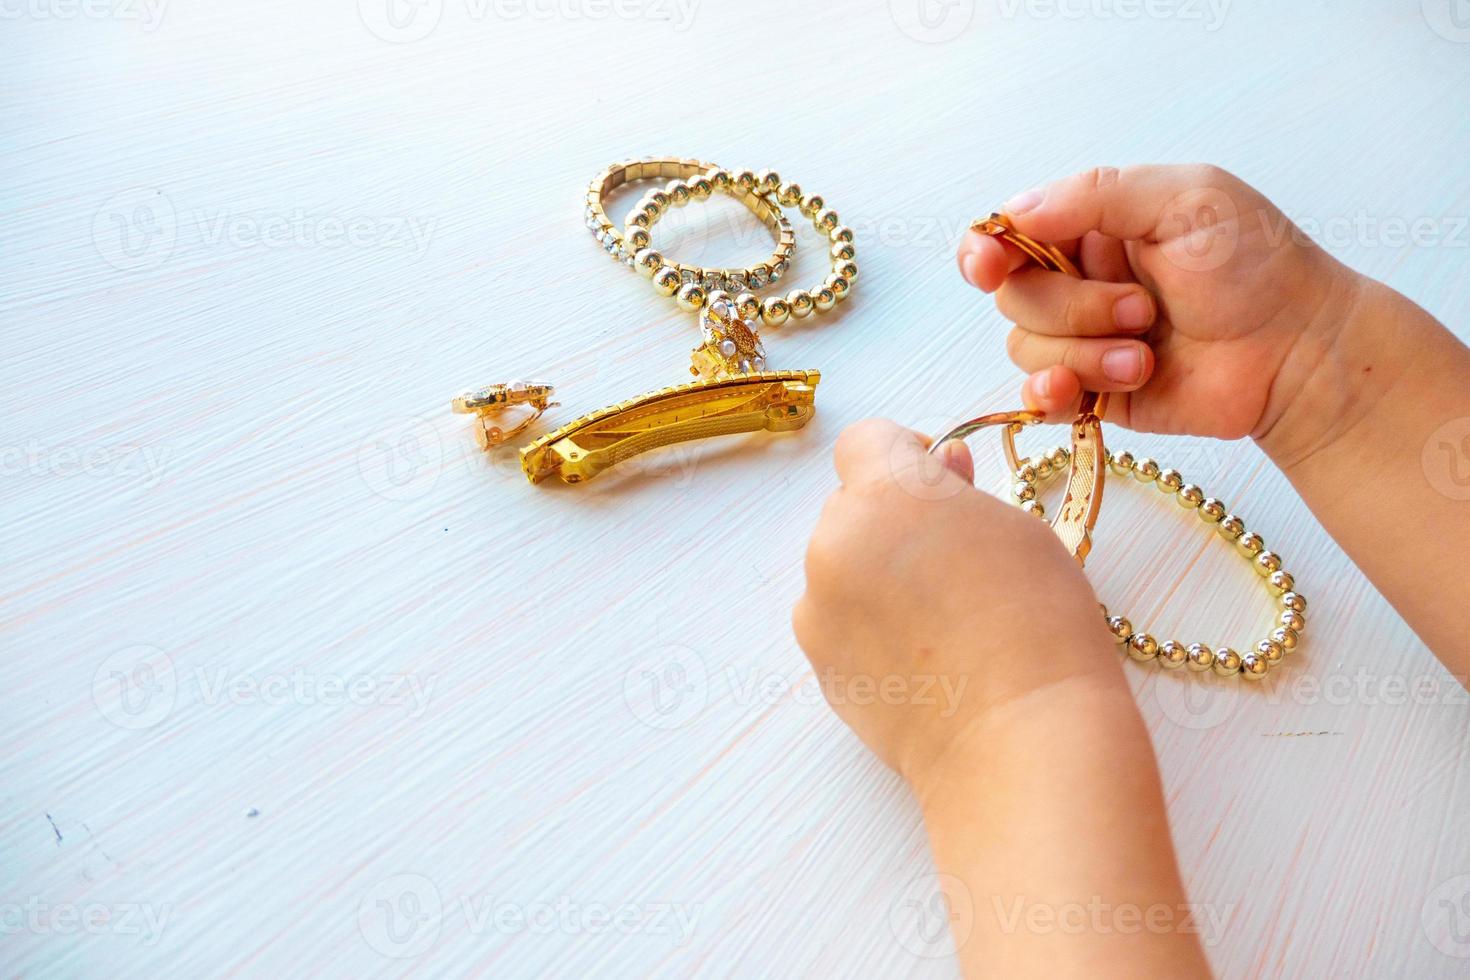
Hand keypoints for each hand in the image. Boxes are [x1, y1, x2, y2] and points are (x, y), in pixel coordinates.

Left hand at [791, 418, 1130, 790]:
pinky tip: (923, 658)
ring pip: (841, 567)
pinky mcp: (818, 664)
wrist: (1020, 739)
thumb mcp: (1017, 528)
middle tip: (953, 556)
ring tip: (943, 619)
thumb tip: (938, 473)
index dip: (905, 453)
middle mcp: (834, 542)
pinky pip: (838, 623)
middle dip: (892, 517)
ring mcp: (817, 608)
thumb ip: (959, 490)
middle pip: (851, 505)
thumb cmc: (1038, 627)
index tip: (939, 479)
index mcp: (885, 492)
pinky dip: (868, 627)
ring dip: (876, 575)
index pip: (866, 440)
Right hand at [957, 164, 1364, 452]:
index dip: (986, 252)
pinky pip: (1038, 396)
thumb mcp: (1185, 198)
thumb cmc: (1255, 264)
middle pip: (1015, 296)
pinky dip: (1053, 392)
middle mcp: (1080, 282)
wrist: (1300, 351)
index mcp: (1093, 227)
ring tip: (1148, 353)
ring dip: (1085, 351)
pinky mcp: (1093, 393)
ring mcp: (1084, 340)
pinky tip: (1083, 391)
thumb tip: (1011, 215)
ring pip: (1025, 347)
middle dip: (1072, 305)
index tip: (988, 265)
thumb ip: (1095, 194)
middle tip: (1141, 307)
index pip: (1008, 236)